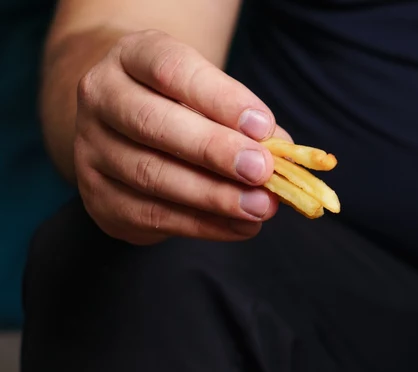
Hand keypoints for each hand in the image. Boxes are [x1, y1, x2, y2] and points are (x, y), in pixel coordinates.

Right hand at [74, 30, 287, 244]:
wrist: (124, 128)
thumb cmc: (181, 106)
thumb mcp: (209, 95)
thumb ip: (244, 120)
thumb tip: (285, 156)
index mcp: (131, 57)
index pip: (171, 69)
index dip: (219, 98)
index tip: (263, 126)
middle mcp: (102, 98)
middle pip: (153, 124)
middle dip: (214, 150)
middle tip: (261, 171)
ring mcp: (91, 149)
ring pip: (151, 175)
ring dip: (214, 196)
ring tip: (260, 206)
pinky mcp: (99, 198)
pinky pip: (153, 216)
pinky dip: (204, 225)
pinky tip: (241, 227)